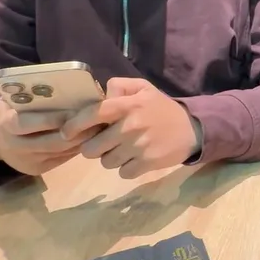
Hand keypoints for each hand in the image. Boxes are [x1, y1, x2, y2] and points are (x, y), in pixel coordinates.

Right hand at [0, 99, 93, 175]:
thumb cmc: (12, 111)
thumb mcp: (14, 99)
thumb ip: (31, 95)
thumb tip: (66, 86)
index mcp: (5, 123)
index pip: (25, 124)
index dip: (49, 120)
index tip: (72, 112)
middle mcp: (14, 145)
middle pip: (49, 142)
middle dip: (74, 132)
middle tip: (95, 120)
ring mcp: (26, 161)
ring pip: (59, 152)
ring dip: (80, 141)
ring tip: (98, 127)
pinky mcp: (37, 170)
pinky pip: (62, 159)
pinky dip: (76, 148)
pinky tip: (89, 138)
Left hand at [61, 78, 199, 178]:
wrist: (192, 129)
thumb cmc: (162, 109)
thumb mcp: (143, 88)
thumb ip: (119, 86)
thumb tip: (100, 95)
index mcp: (128, 105)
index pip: (94, 114)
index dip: (75, 125)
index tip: (66, 133)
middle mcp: (130, 126)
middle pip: (93, 147)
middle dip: (93, 147)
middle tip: (102, 143)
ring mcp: (138, 147)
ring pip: (106, 162)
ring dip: (109, 158)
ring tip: (121, 150)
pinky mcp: (147, 164)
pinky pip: (122, 173)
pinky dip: (125, 168)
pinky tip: (134, 159)